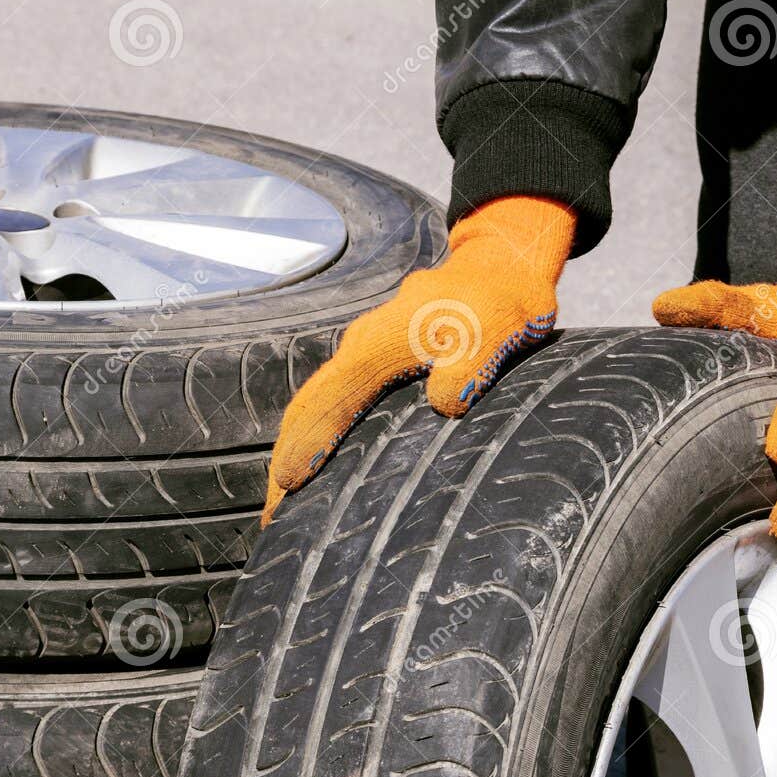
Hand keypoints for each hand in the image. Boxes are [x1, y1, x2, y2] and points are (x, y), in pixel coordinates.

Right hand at [263, 196, 574, 523]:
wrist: (503, 263)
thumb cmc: (501, 303)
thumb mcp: (495, 333)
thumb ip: (469, 367)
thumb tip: (445, 403)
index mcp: (378, 347)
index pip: (327, 404)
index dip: (304, 448)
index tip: (284, 491)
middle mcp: (361, 346)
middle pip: (307, 406)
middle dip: (285, 456)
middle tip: (273, 513)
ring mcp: (366, 347)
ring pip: (316, 399)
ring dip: (296, 443)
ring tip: (285, 493)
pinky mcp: (377, 353)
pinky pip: (334, 393)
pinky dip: (318, 426)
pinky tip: (322, 453)